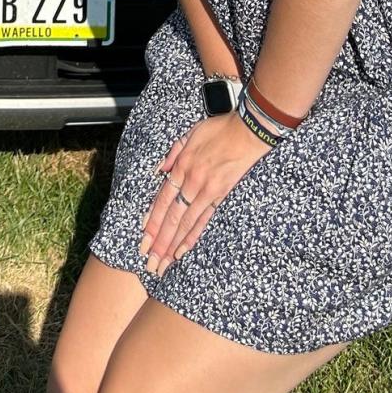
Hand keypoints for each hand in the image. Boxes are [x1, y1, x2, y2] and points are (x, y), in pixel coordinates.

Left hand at [139, 112, 270, 276]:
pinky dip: (192, 237)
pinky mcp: (221, 197)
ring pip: (185, 223)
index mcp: (182, 166)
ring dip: (171, 245)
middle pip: (171, 216)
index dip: (151, 219)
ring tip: (162, 263)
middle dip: (158, 240)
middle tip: (149, 260)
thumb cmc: (220, 130)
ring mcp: (206, 191)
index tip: (143, 236)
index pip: (162, 199)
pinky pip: (203, 221)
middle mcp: (192, 181)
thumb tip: (159, 170)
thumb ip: (173, 153)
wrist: (248, 131)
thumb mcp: (190, 133)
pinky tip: (182, 251)